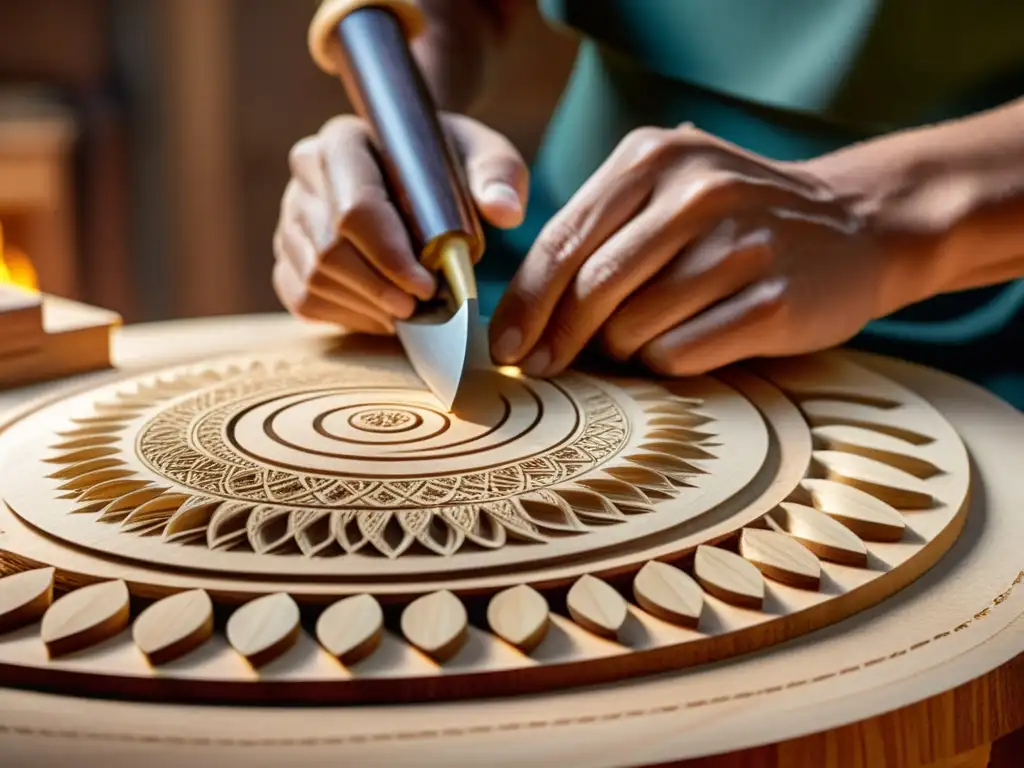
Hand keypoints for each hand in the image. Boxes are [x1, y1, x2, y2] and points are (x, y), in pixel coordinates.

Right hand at [274, 113, 527, 333]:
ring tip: (412, 311)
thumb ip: (499, 176)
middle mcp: (306, 175)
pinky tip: (385, 314)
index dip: (391, 256)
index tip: (430, 286)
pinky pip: (305, 300)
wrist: (416, 173)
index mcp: (344, 140)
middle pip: (331, 250)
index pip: (356, 208)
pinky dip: (349, 316)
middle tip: (425, 308)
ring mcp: (290, 217)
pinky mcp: (288, 256)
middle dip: (382, 288)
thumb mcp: (484, 156)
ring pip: (316, 279)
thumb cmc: (450, 164)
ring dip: (368, 306)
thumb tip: (504, 211)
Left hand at [490, 124, 913, 376]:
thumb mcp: (667, 189)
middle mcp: (697, 192)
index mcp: (655, 157)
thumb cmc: (735, 218)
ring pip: (634, 329)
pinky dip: (665, 363)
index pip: (564, 241)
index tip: (506, 348)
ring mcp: (741, 245)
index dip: (526, 303)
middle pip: (592, 290)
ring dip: (621, 350)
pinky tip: (682, 346)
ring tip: (641, 339)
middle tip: (547, 367)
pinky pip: (681, 354)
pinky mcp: (775, 299)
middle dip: (559, 339)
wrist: (855, 223)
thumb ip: (600, 232)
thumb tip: (524, 312)